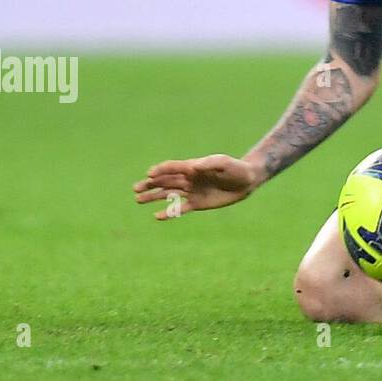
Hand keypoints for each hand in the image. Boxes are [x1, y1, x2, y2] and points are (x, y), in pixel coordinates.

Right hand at [133, 154, 259, 219]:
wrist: (246, 181)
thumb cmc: (235, 168)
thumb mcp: (223, 164)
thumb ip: (209, 164)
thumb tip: (193, 167)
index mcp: (192, 167)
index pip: (172, 168)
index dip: (160, 170)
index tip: (149, 174)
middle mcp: (189, 179)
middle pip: (165, 181)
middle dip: (150, 184)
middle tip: (135, 188)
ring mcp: (192, 191)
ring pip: (168, 194)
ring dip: (153, 196)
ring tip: (138, 199)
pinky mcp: (197, 203)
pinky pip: (179, 209)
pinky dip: (168, 212)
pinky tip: (157, 216)